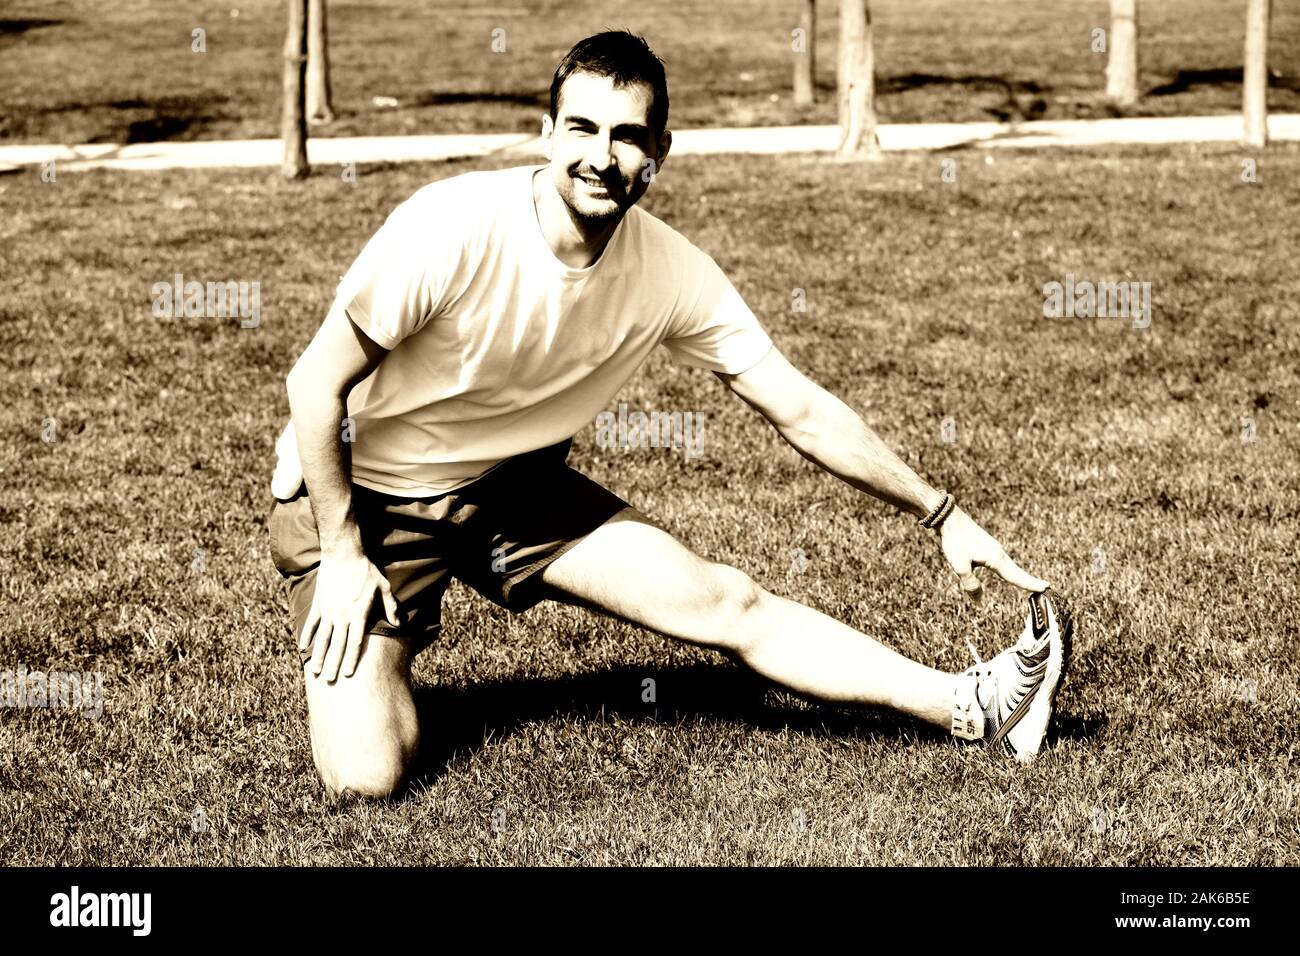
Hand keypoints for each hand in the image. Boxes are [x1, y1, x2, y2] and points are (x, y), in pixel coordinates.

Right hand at [301, 548, 399, 681]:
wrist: (343, 554)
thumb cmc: (366, 570)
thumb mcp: (384, 587)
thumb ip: (391, 607)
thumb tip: (398, 624)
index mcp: (359, 614)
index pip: (355, 642)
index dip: (351, 659)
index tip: (348, 674)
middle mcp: (342, 615)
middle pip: (337, 645)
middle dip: (333, 664)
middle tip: (329, 681)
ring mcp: (329, 610)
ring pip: (322, 638)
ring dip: (318, 655)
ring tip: (315, 671)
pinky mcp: (319, 603)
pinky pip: (311, 623)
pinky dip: (307, 636)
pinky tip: (303, 648)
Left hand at [936, 507, 1047, 599]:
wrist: (949, 518)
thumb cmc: (954, 541)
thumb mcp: (960, 565)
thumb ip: (970, 584)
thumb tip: (978, 600)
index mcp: (995, 558)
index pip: (1015, 576)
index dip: (1029, 584)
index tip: (1045, 588)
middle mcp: (998, 552)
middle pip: (1016, 571)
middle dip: (1029, 580)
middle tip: (1045, 587)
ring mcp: (993, 548)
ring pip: (1008, 566)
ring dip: (1019, 575)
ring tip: (1030, 583)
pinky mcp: (986, 546)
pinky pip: (1001, 562)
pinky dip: (1008, 569)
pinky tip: (1005, 572)